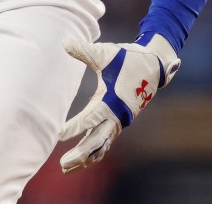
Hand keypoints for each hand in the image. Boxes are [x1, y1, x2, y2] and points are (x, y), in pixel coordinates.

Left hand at [57, 33, 180, 173]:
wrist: (152, 64)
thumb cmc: (126, 58)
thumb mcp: (105, 53)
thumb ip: (84, 51)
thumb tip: (64, 41)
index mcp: (113, 100)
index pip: (91, 117)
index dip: (75, 126)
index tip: (59, 134)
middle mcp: (116, 115)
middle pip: (97, 141)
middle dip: (80, 153)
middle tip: (62, 164)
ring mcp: (118, 121)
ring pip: (101, 146)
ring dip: (85, 158)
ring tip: (65, 168)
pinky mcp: (117, 123)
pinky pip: (104, 143)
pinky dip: (93, 154)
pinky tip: (80, 162)